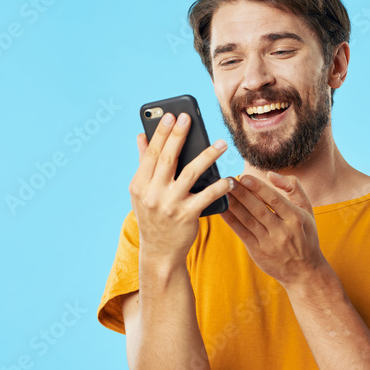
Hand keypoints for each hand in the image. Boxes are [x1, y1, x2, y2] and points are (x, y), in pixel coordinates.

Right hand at [128, 112, 233, 264]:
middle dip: (179, 136)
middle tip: (189, 118)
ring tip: (221, 144)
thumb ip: (143, 164)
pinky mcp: (186, 216)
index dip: (161, 133)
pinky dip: (220, 186)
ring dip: (208, 156)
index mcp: (139, 185)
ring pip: (191, 173)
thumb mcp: (142, 193)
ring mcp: (169, 205)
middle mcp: (152, 194)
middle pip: (168, 158)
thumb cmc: (153, 217)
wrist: (159, 253)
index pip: (151, 154)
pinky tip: (230, 178)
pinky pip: (207, 196)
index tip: (171, 116)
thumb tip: (141, 135)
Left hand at [220, 172, 327, 286]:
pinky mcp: (258, 252)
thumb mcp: (307, 210)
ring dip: (232, 204)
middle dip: (241, 193)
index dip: (258, 187)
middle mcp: (282, 231)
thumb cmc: (305, 235)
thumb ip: (293, 187)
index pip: (274, 199)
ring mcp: (269, 243)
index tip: (244, 177)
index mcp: (295, 218)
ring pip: (247, 220)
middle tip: (227, 180)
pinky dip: (230, 220)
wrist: (305, 271)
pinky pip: (241, 233)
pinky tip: (221, 209)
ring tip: (220, 191)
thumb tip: (270, 175)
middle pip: (258, 208)